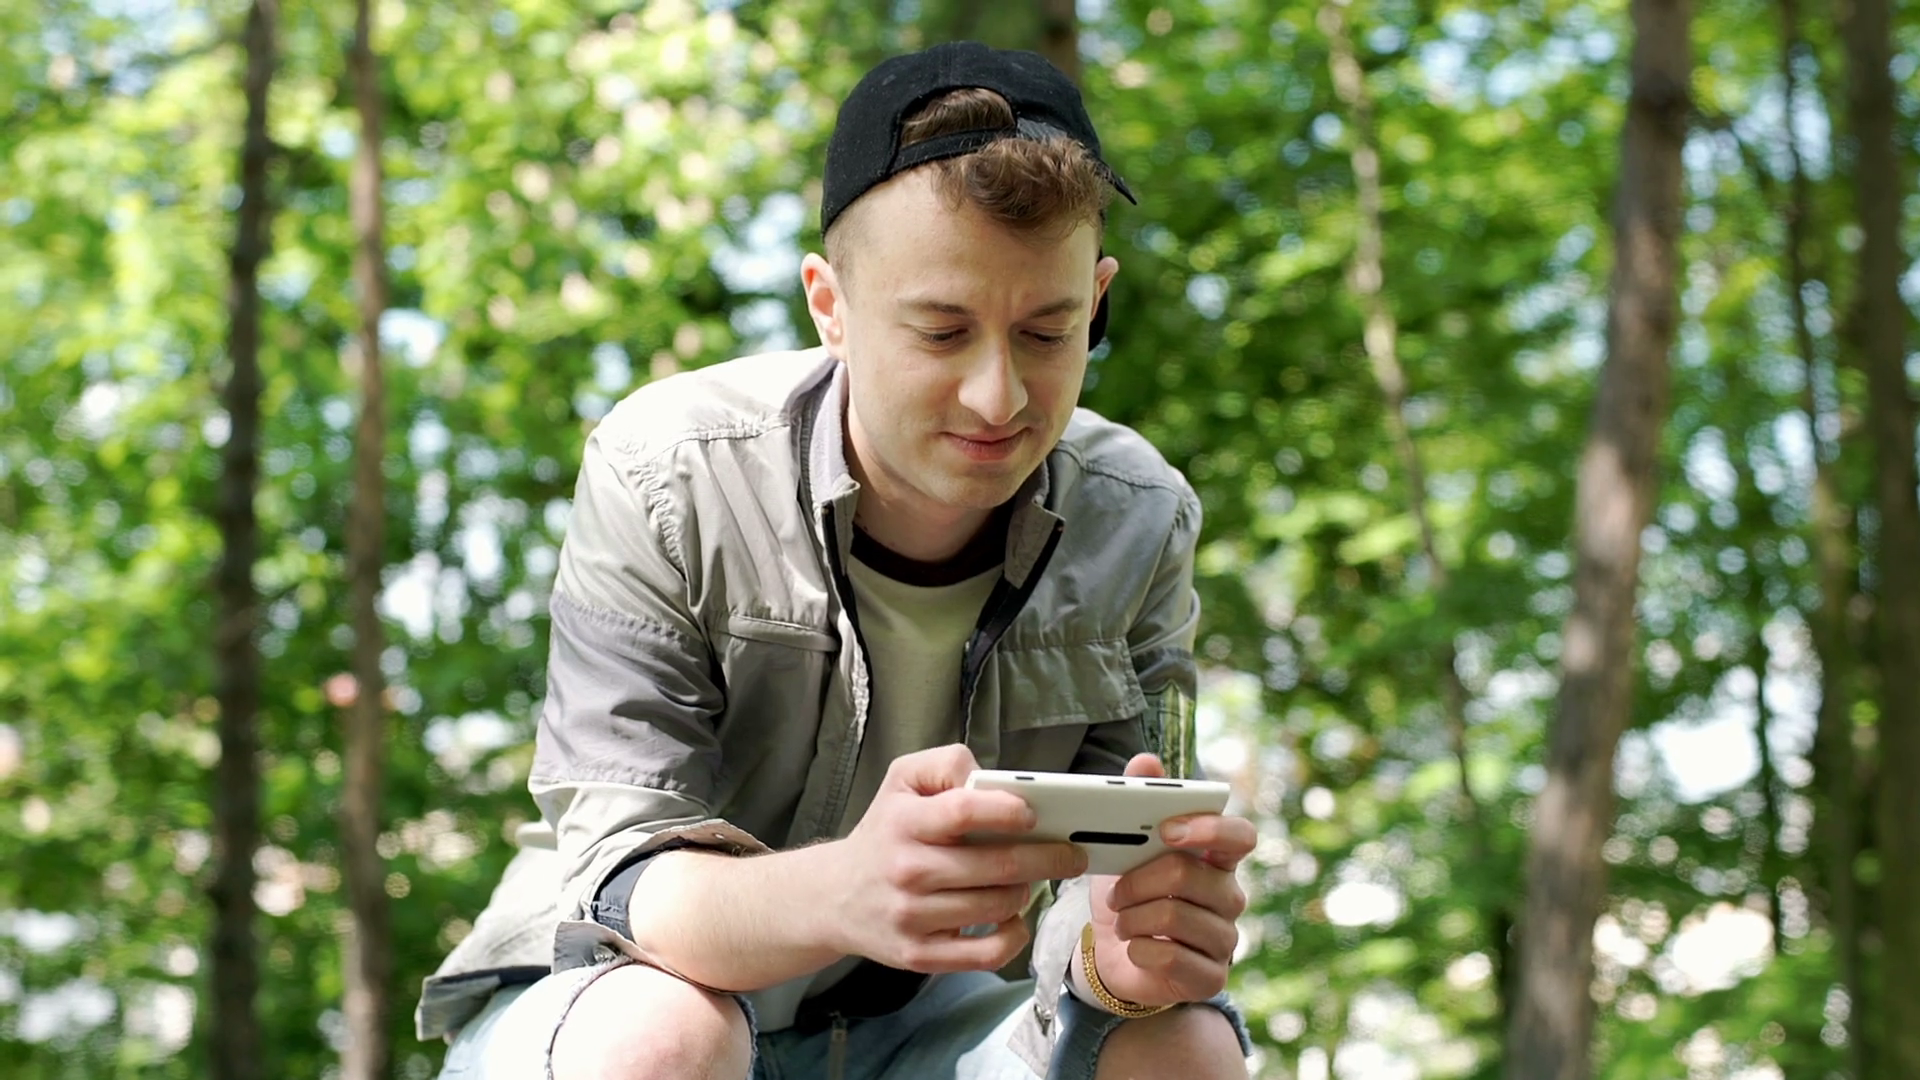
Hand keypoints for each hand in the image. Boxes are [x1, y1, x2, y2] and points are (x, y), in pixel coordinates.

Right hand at [826, 745, 1089, 973]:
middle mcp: (907, 871)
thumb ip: (947, 765)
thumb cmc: (884, 832)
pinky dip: (1014, 936)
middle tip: (1070, 853)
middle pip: (997, 867)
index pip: (964, 812)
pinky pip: (987, 953)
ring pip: (998, 907)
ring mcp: (914, 917)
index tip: (1033, 815)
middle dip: (1046, 858)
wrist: (835, 896)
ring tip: (1028, 878)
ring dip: (1026, 891)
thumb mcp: (902, 780)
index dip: (1007, 811)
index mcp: (904, 822)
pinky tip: (1015, 917)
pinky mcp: (921, 955)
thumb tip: (993, 781)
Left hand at [1084, 754, 1254, 1006]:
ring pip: (1173, 915)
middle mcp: (1229, 896)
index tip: (1167, 830)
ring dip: (1132, 917)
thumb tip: (1147, 760)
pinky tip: (1135, 948)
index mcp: (1217, 858)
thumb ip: (1138, 799)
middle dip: (1137, 881)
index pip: (1240, 835)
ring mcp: (1224, 938)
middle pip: (1188, 874)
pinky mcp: (1211, 976)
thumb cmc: (1129, 895)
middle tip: (1114, 892)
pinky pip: (1171, 956)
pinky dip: (1139, 949)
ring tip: (1122, 921)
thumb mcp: (1124, 845)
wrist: (1111, 956)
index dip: (1208, 829)